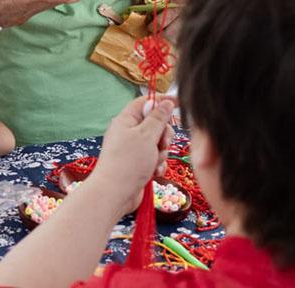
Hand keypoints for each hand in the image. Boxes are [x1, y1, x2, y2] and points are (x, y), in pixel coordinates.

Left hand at [85, 96, 176, 212]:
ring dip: (161, 153)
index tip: (179, 103)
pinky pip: (155, 159)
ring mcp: (133, 149)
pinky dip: (157, 165)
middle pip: (156, 124)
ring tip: (154, 162)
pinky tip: (153, 173)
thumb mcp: (147, 135)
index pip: (146, 102)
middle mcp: (129, 132)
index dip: (162, 101)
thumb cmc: (128, 161)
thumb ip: (159, 118)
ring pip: (158, 144)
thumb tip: (166, 102)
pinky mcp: (138, 164)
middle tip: (162, 144)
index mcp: (126, 120)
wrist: (115, 193)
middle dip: (164, 135)